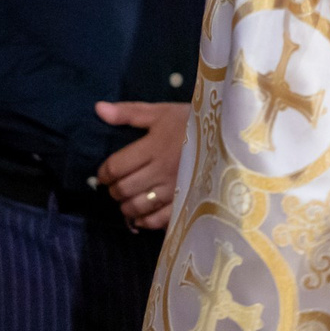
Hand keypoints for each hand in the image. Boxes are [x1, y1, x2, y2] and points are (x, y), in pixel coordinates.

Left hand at [95, 100, 189, 230]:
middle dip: (114, 190)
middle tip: (117, 186)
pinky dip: (145, 220)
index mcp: (154, 146)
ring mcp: (175, 188)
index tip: (105, 174)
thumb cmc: (192, 121)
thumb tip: (98, 109)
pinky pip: (158, 219)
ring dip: (126, 206)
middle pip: (124, 188)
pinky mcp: (187, 201)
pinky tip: (143, 215)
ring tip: (128, 199)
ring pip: (137, 206)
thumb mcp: (162, 112)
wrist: (230, 133)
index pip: (116, 166)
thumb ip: (129, 112)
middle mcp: (162, 170)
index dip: (104, 173)